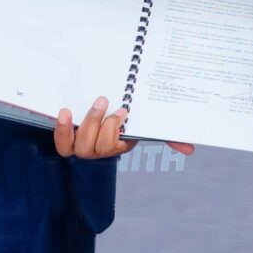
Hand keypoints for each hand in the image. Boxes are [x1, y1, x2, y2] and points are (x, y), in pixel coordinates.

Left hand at [52, 98, 190, 159]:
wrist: (97, 110)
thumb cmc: (122, 121)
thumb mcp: (142, 125)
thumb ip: (166, 136)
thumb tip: (190, 150)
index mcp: (116, 146)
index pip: (113, 147)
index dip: (113, 133)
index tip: (122, 112)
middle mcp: (97, 150)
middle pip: (95, 148)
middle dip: (102, 126)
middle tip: (109, 103)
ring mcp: (80, 146)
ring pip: (79, 146)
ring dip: (87, 124)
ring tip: (96, 103)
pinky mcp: (65, 139)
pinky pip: (62, 143)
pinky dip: (61, 129)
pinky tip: (64, 112)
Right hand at [54, 96, 130, 158]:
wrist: (117, 118)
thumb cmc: (93, 110)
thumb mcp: (82, 105)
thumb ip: (78, 102)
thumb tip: (73, 81)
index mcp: (70, 140)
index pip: (62, 143)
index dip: (62, 130)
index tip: (65, 111)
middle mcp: (84, 149)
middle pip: (82, 147)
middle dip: (93, 121)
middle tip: (101, 101)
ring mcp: (100, 151)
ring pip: (102, 147)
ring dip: (110, 125)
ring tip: (118, 111)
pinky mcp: (117, 149)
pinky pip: (117, 144)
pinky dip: (120, 128)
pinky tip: (122, 114)